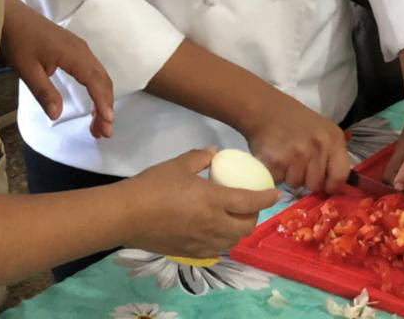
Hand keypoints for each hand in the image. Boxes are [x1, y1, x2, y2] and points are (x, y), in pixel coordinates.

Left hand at [0, 0, 114, 136]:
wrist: (11, 15)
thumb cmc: (18, 40)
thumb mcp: (27, 69)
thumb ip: (44, 92)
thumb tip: (57, 116)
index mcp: (74, 54)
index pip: (95, 81)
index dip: (103, 102)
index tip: (108, 122)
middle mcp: (82, 51)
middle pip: (103, 80)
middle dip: (106, 107)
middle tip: (103, 133)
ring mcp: (80, 49)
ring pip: (100, 76)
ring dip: (103, 100)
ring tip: (99, 124)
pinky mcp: (75, 50)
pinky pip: (93, 71)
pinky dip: (97, 90)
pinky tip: (92, 104)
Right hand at [123, 148, 278, 257]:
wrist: (127, 215)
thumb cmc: (154, 185)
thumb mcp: (180, 164)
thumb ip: (201, 158)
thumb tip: (215, 153)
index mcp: (215, 201)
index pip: (251, 202)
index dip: (267, 198)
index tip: (276, 194)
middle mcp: (214, 224)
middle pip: (246, 226)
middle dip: (254, 217)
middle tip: (250, 205)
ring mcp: (202, 241)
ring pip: (232, 241)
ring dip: (238, 230)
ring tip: (233, 218)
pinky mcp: (190, 252)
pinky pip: (215, 249)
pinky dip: (221, 240)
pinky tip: (214, 231)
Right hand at [241, 93, 352, 194]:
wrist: (266, 109)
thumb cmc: (297, 121)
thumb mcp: (323, 130)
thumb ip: (331, 154)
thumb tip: (334, 184)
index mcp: (334, 139)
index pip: (340, 175)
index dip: (332, 185)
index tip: (324, 184)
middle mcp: (318, 146)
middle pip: (315, 185)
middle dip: (306, 180)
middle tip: (299, 164)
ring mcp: (298, 154)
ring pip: (296, 184)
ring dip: (290, 176)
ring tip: (286, 158)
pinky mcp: (278, 161)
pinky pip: (279, 180)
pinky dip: (276, 173)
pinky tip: (276, 158)